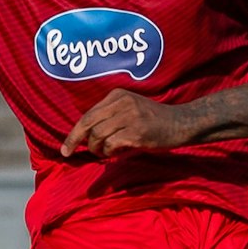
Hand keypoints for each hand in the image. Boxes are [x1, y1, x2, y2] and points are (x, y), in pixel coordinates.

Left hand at [60, 88, 197, 157]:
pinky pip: (111, 144)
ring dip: (96, 149)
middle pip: (88, 123)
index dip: (74, 132)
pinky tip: (115, 153)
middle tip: (68, 153)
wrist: (181, 123)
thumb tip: (85, 136)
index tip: (66, 147)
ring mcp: (130, 117)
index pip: (88, 114)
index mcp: (117, 95)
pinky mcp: (137, 132)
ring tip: (104, 153)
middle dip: (75, 140)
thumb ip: (110, 116)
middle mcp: (122, 103)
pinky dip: (109, 152)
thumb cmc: (154, 120)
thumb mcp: (130, 108)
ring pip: (98, 135)